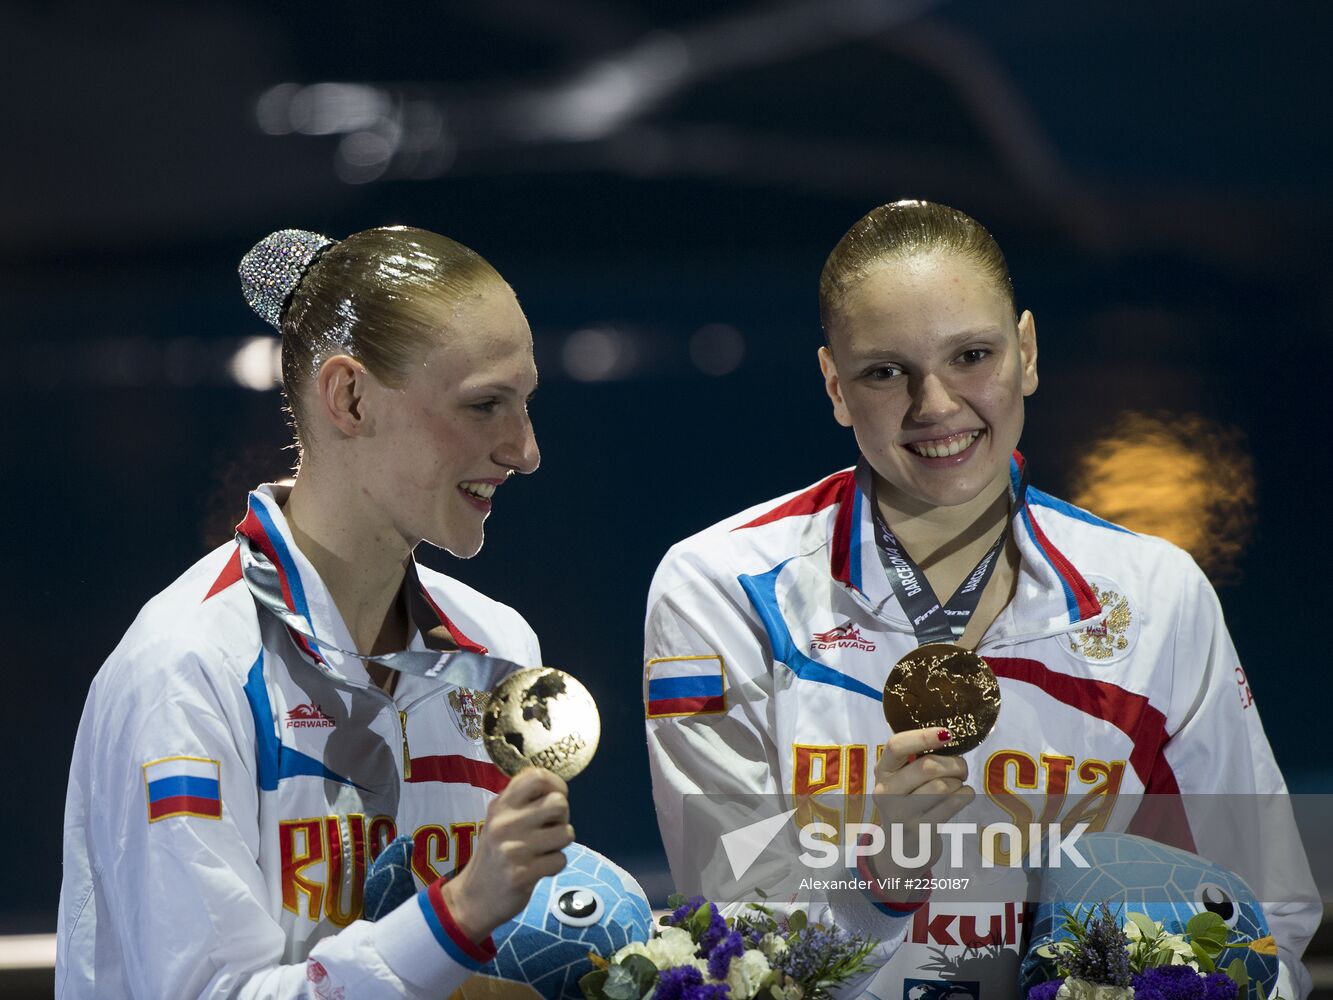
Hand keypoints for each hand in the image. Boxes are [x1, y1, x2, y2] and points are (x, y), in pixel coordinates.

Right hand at [440, 768, 573, 941]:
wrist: (472, 898)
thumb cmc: (496, 853)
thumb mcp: (500, 820)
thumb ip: (523, 802)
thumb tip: (558, 789)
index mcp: (500, 804)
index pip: (538, 776)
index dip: (556, 785)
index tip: (555, 798)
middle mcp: (505, 822)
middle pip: (559, 803)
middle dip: (562, 818)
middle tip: (548, 830)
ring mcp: (513, 848)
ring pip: (565, 833)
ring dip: (560, 844)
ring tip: (542, 850)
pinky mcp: (522, 874)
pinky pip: (560, 860)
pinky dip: (554, 866)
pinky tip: (538, 869)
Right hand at [866, 727, 974, 889]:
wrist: (900, 851)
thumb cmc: (907, 804)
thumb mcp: (900, 780)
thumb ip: (915, 760)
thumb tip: (949, 737)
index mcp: (882, 772)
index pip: (896, 745)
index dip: (923, 736)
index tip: (947, 733)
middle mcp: (886, 792)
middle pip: (927, 766)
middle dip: (954, 763)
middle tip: (961, 768)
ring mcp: (901, 814)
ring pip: (942, 785)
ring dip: (958, 782)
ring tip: (958, 785)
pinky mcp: (920, 832)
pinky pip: (952, 804)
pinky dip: (965, 795)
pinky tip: (964, 795)